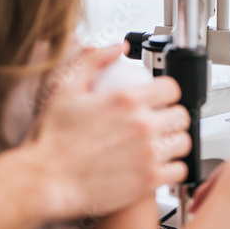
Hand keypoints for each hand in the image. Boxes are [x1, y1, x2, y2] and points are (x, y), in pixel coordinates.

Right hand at [27, 44, 190, 219]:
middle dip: (171, 115)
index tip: (159, 98)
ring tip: (160, 143)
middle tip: (159, 120)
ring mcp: (148, 155)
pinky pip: (178, 172)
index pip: (171, 88)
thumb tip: (117, 47)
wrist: (45, 179)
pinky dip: (172, 168)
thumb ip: (93, 60)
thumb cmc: (52, 139)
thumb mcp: (66, 88)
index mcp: (126, 100)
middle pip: (181, 115)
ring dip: (174, 141)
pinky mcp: (148, 182)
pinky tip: (159, 165)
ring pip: (183, 142)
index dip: (166, 91)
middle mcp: (142, 126)